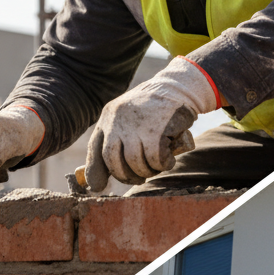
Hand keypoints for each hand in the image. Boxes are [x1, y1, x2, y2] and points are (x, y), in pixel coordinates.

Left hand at [83, 57, 217, 190]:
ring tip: (156, 166)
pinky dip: (163, 165)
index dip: (95, 172)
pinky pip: (155, 159)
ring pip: (135, 163)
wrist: (177, 87)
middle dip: (126, 175)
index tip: (99, 187)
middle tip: (139, 177)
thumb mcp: (129, 118)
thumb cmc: (153, 109)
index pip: (96, 149)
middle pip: (113, 160)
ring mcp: (137, 124)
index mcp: (108, 116)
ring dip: (147, 171)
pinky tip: (168, 161)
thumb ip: (117, 139)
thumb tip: (99, 179)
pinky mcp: (157, 129)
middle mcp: (118, 119)